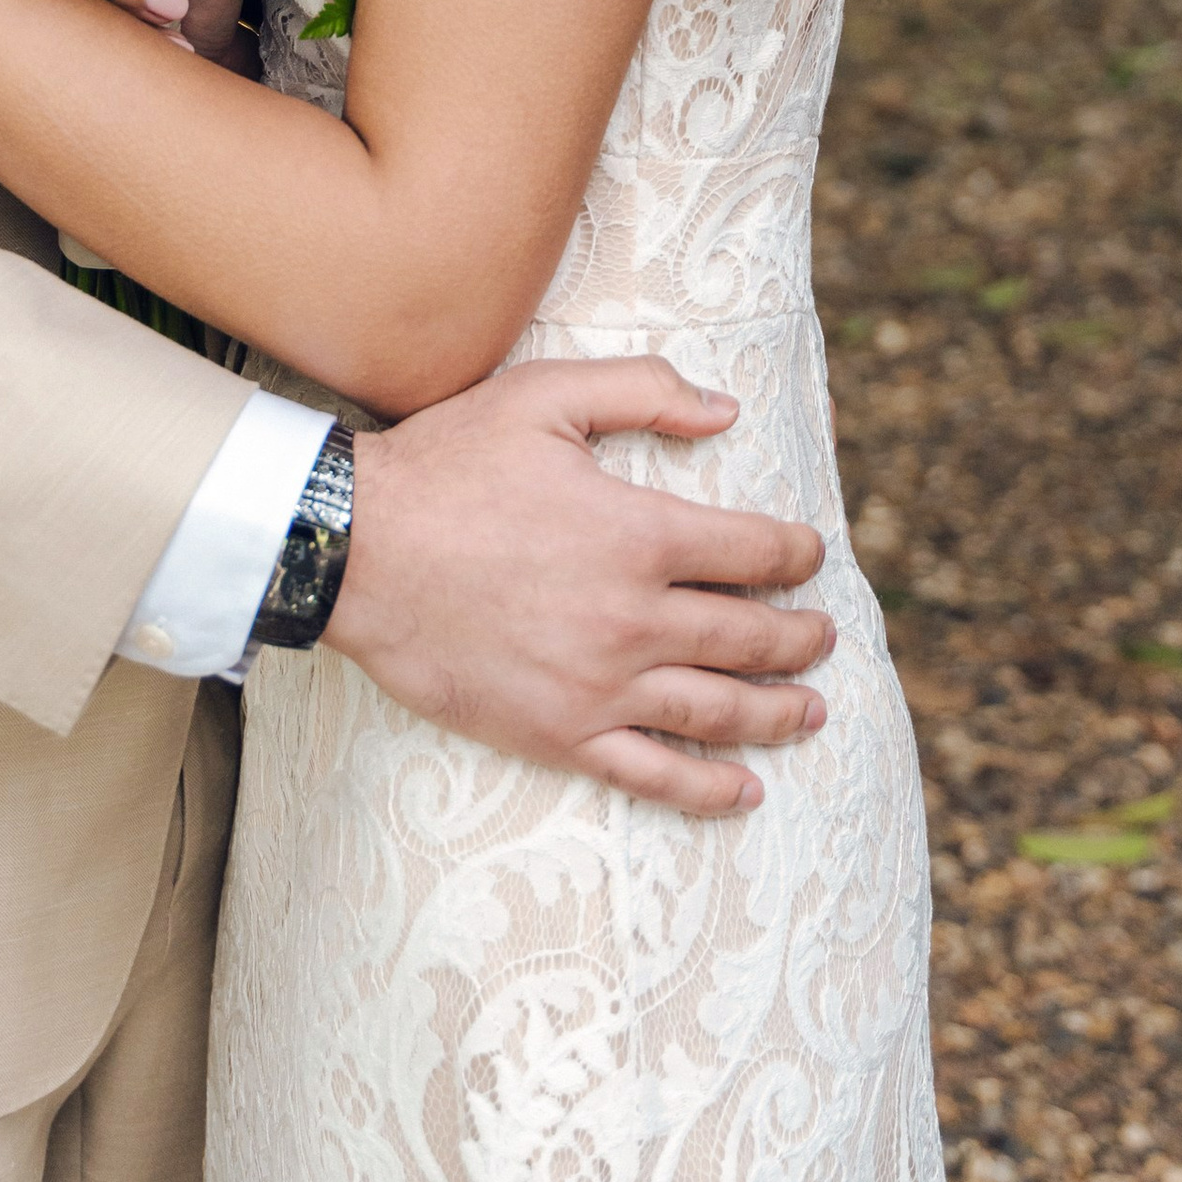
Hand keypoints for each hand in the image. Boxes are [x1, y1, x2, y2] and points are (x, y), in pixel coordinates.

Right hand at [325, 359, 832, 819]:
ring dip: (777, 712)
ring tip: (811, 710)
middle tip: (825, 637)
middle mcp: (634, 619)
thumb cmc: (448, 464)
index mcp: (639, 534)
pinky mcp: (559, 733)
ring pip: (716, 711)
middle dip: (800, 637)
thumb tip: (726, 410)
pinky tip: (743, 790)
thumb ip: (643, 392)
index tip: (811, 554)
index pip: (753, 551)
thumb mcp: (544, 396)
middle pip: (749, 637)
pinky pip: (652, 774)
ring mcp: (599, 686)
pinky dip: (708, 788)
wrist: (356, 551)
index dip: (795, 553)